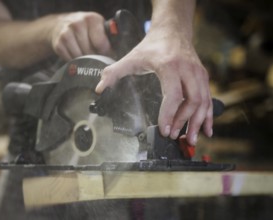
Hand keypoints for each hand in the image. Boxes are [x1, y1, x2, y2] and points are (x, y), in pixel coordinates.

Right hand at [51, 12, 111, 59]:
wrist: (60, 24)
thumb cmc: (85, 28)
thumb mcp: (97, 26)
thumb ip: (108, 37)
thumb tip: (117, 54)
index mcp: (92, 19)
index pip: (100, 42)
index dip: (105, 53)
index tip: (107, 56)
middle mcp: (78, 24)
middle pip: (90, 51)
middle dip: (95, 58)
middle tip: (97, 59)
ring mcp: (66, 34)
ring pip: (80, 57)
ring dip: (85, 61)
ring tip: (87, 58)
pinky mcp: (58, 44)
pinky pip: (70, 60)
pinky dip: (75, 62)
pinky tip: (77, 56)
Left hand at [96, 29, 212, 144]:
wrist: (172, 30)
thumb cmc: (152, 45)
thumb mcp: (131, 57)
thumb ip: (114, 72)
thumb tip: (100, 88)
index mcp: (170, 66)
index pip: (174, 95)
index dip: (169, 115)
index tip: (164, 130)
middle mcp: (188, 70)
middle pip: (192, 101)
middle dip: (184, 122)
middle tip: (174, 137)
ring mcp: (198, 73)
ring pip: (203, 102)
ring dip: (197, 123)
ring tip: (190, 140)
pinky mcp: (203, 77)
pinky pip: (209, 99)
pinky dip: (208, 116)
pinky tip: (206, 129)